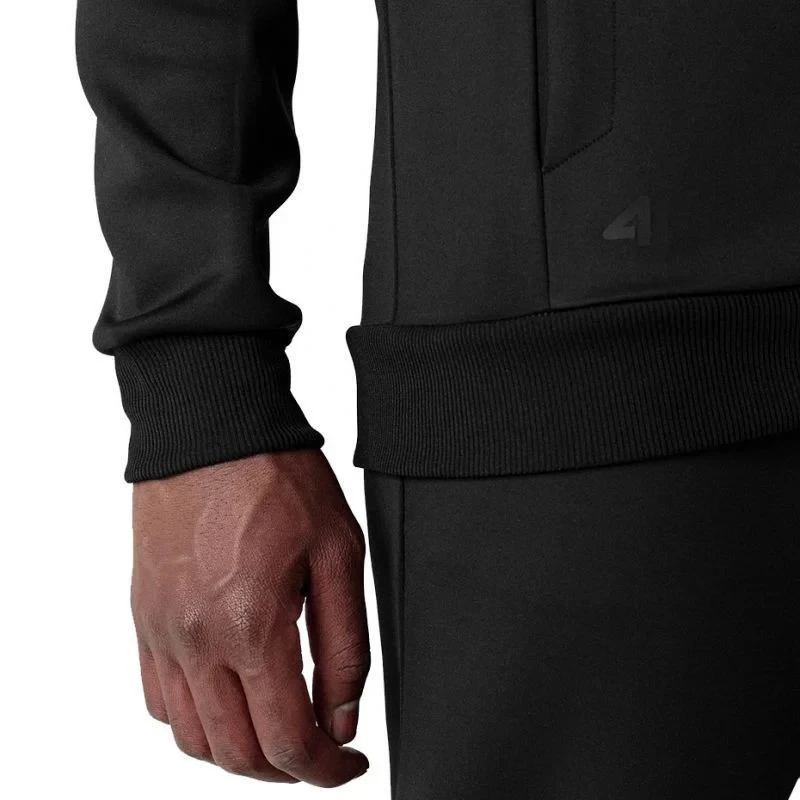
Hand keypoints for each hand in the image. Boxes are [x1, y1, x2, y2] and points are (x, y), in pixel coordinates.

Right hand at [131, 450, 369, 784]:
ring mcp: (162, 631)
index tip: (350, 764)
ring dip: (240, 752)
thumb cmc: (278, 477)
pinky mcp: (145, 616)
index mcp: (251, 626)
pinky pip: (159, 698)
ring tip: (278, 729)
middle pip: (237, 755)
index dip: (327, 770)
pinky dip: (196, 721)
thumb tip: (342, 718)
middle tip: (321, 751)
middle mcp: (195, 640)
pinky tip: (228, 697)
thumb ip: (345, 646)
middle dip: (287, 770)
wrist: (213, 428)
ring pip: (193, 738)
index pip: (289, 742)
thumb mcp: (339, 553)